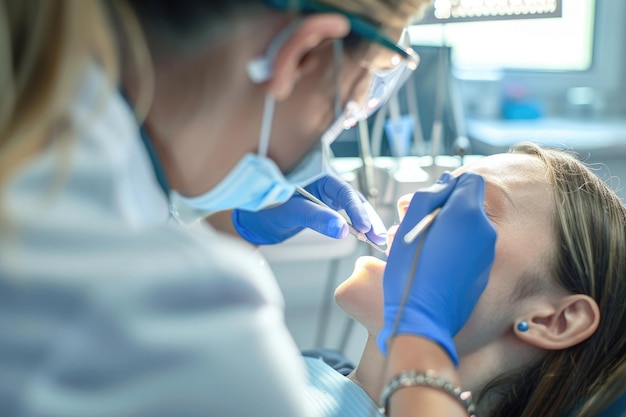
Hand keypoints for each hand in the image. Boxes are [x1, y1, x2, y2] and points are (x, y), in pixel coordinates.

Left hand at [233, 175, 386, 244]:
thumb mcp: (289, 212)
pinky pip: (345, 214)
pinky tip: (366, 236)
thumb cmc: (264, 207)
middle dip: (368, 218)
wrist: (251, 217)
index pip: (343, 191)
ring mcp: (326, 194)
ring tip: (378, 240)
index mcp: (316, 173)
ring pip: (352, 207)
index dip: (357, 211)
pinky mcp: (325, 206)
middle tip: (379, 237)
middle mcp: (324, 181)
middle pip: (354, 198)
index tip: (366, 228)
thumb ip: (315, 218)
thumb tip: (341, 229)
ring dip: (366, 223)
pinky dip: (356, 225)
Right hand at [377, 172, 496, 364]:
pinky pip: (471, 249)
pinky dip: (456, 249)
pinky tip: (437, 266)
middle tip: (422, 228)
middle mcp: (485, 229)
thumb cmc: (410, 271)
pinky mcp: (484, 271)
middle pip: (470, 204)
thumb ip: (430, 196)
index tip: (431, 204)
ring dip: (450, 230)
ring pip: (470, 227)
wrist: (424, 318)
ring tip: (426, 250)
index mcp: (466, 213)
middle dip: (448, 209)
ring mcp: (487, 252)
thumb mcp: (408, 224)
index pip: (470, 179)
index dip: (449, 187)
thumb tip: (446, 183)